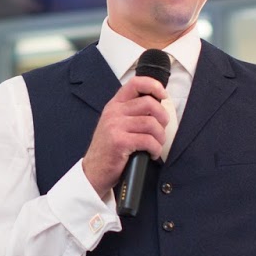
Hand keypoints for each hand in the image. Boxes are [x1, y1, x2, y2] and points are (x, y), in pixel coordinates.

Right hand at [81, 75, 169, 198]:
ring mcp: (115, 126)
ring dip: (160, 137)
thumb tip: (158, 107)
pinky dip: (155, 149)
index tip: (163, 95)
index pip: (135, 84)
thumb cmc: (109, 150)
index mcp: (114, 105)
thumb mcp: (115, 124)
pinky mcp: (119, 142)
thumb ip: (131, 113)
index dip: (153, 85)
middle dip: (163, 117)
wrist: (93, 171)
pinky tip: (152, 154)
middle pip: (149, 103)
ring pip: (151, 124)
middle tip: (162, 129)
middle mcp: (114, 112)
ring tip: (156, 145)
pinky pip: (148, 141)